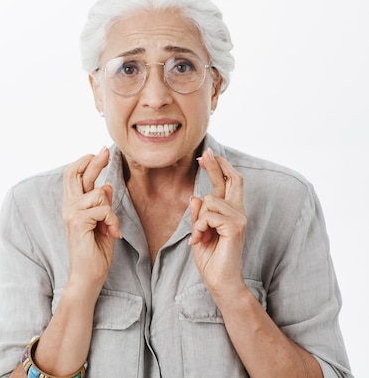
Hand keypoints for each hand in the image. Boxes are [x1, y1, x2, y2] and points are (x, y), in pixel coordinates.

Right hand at [62, 146, 120, 293]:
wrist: (87, 277)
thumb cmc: (96, 253)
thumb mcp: (103, 223)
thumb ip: (102, 205)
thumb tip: (106, 185)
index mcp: (73, 205)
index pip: (75, 175)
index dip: (87, 162)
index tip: (101, 153)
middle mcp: (69, 206)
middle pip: (76, 173)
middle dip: (94, 161)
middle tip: (106, 150)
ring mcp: (71, 213)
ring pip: (98, 193)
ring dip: (111, 211)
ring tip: (110, 228)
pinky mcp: (78, 222)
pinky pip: (103, 209)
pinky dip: (112, 221)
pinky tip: (111, 234)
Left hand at [189, 148, 246, 297]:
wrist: (220, 281)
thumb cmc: (211, 259)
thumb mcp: (199, 233)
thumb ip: (199, 215)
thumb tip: (196, 196)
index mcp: (230, 213)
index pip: (227, 184)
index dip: (218, 168)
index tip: (206, 155)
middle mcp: (238, 212)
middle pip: (231, 180)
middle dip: (216, 165)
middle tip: (203, 154)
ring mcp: (240, 218)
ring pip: (210, 200)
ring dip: (198, 219)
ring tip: (200, 236)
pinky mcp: (236, 227)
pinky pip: (209, 215)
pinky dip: (200, 227)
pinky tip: (202, 239)